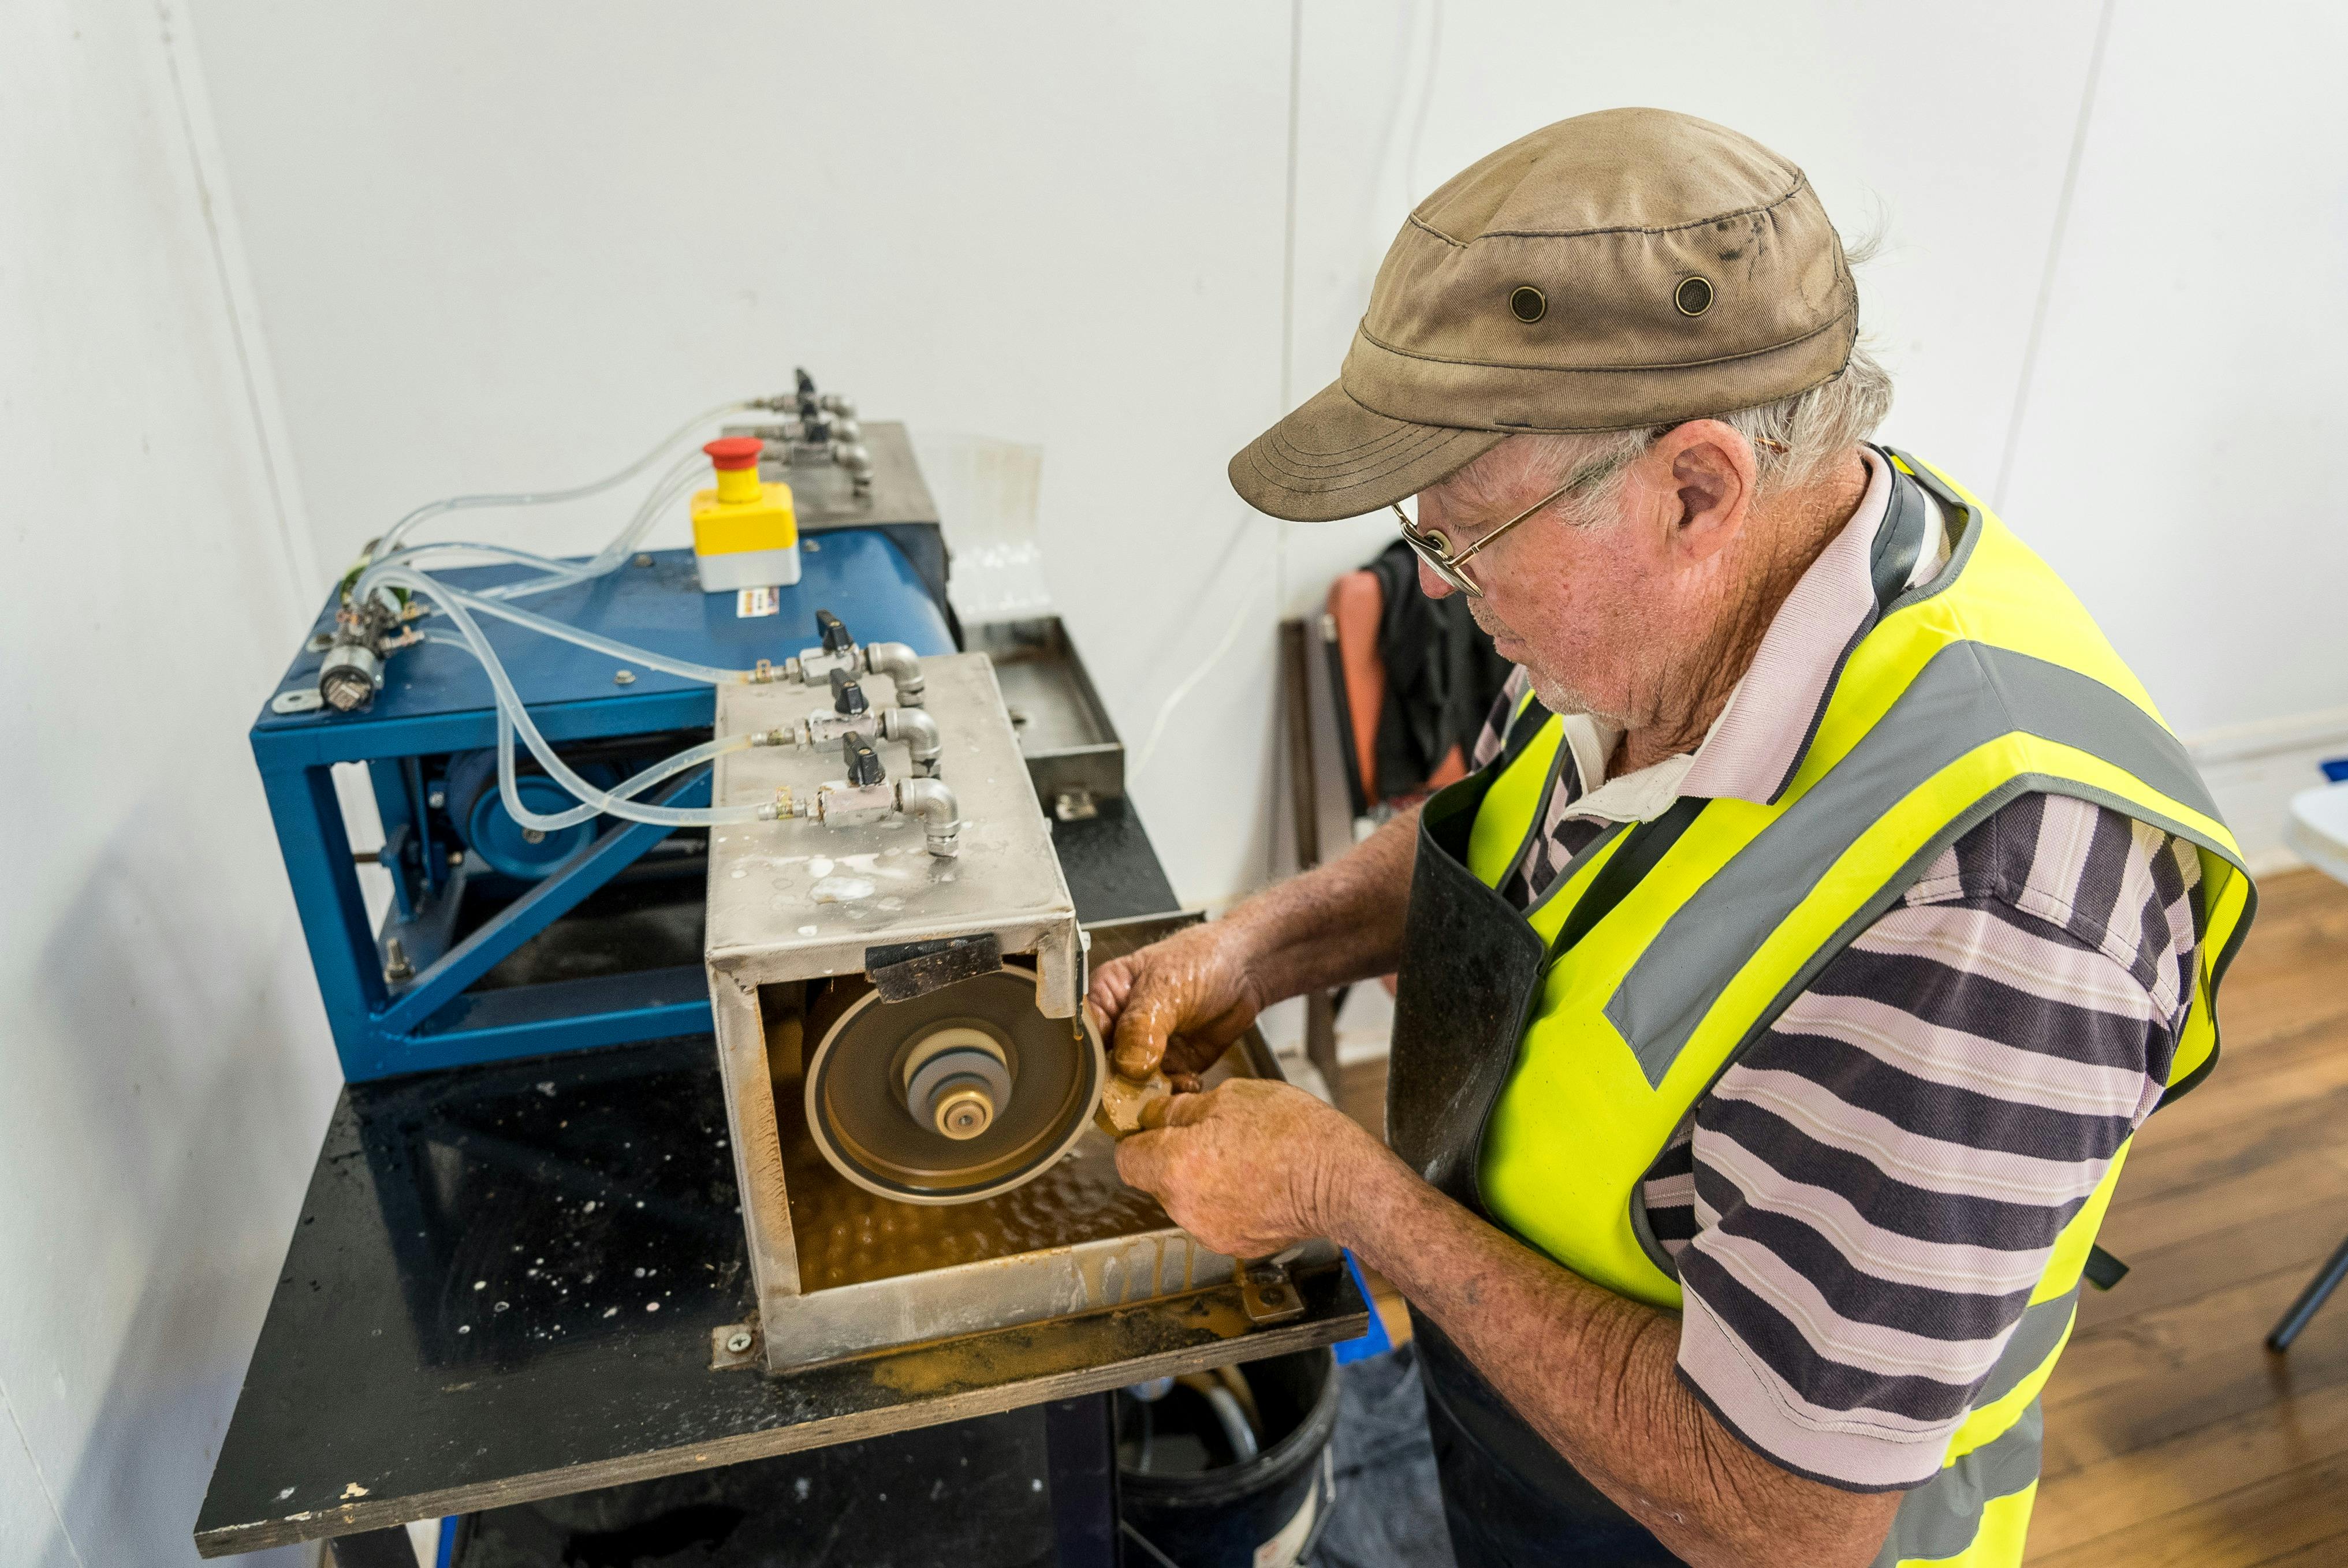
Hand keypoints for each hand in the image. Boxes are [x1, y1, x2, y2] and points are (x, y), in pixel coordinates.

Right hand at [1086, 921, 1267, 1081]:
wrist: (1248, 968)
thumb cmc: (1202, 959)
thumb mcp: (1166, 987)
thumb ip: (1142, 1026)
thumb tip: (1127, 1066)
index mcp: (1107, 997)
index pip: (1085, 1036)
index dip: (1090, 1060)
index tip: (1105, 1080)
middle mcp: (1122, 1026)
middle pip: (1105, 1068)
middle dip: (1122, 1084)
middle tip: (1139, 1090)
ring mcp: (1148, 1049)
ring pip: (1135, 1085)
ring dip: (1151, 1092)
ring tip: (1171, 1082)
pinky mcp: (1174, 1065)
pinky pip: (1166, 1089)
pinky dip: (1176, 1092)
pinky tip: (1188, 1081)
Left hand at [1113, 1079, 1393, 1257]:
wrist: (1343, 1181)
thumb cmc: (1294, 1134)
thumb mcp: (1231, 1098)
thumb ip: (1181, 1110)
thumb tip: (1155, 1116)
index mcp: (1175, 1166)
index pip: (1126, 1158)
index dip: (1140, 1138)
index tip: (1155, 1126)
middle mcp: (1184, 1208)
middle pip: (1157, 1180)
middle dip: (1176, 1157)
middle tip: (1213, 1134)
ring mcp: (1210, 1232)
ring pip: (1187, 1200)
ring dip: (1203, 1180)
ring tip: (1243, 1158)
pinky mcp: (1235, 1246)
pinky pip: (1214, 1218)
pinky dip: (1227, 1201)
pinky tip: (1257, 1181)